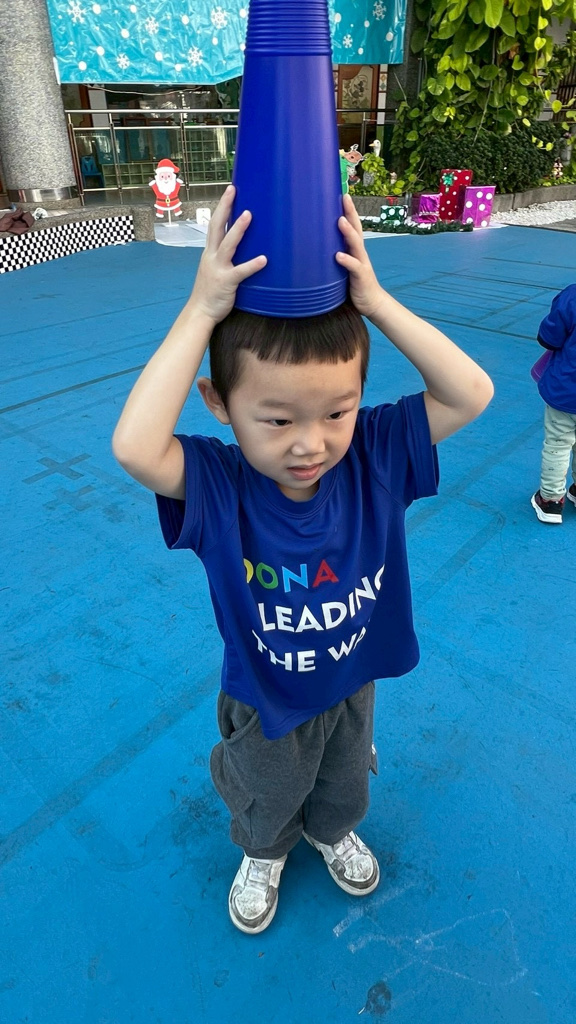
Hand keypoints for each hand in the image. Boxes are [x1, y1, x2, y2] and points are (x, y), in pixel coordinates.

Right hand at [188, 185, 266, 323]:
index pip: (214, 225)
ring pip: (227, 244)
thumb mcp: (214, 270)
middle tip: (233, 190)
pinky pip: (240, 271)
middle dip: (225, 207)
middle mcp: (211, 256)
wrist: (200, 312)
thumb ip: (225, 258)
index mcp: (209, 252)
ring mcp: (217, 268)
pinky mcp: (226, 282)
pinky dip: (252, 265)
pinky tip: (264, 259)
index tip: (230, 191)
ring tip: (249, 214)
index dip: (221, 207)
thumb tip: (242, 249)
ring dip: (238, 229)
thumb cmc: (210, 292)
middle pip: (216, 226)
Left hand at [336, 193, 386, 320]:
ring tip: (340, 221)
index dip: (348, 210)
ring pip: (356, 244)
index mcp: (354, 249)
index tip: (341, 194)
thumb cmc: (353, 284)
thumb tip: (312, 246)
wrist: (371, 303)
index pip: (352, 225)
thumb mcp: (342, 267)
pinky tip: (338, 256)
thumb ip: (332, 255)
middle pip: (356, 228)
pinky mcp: (361, 277)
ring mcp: (362, 263)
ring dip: (348, 232)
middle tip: (344, 197)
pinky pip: (354, 267)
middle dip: (350, 213)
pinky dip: (346, 260)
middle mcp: (359, 252)